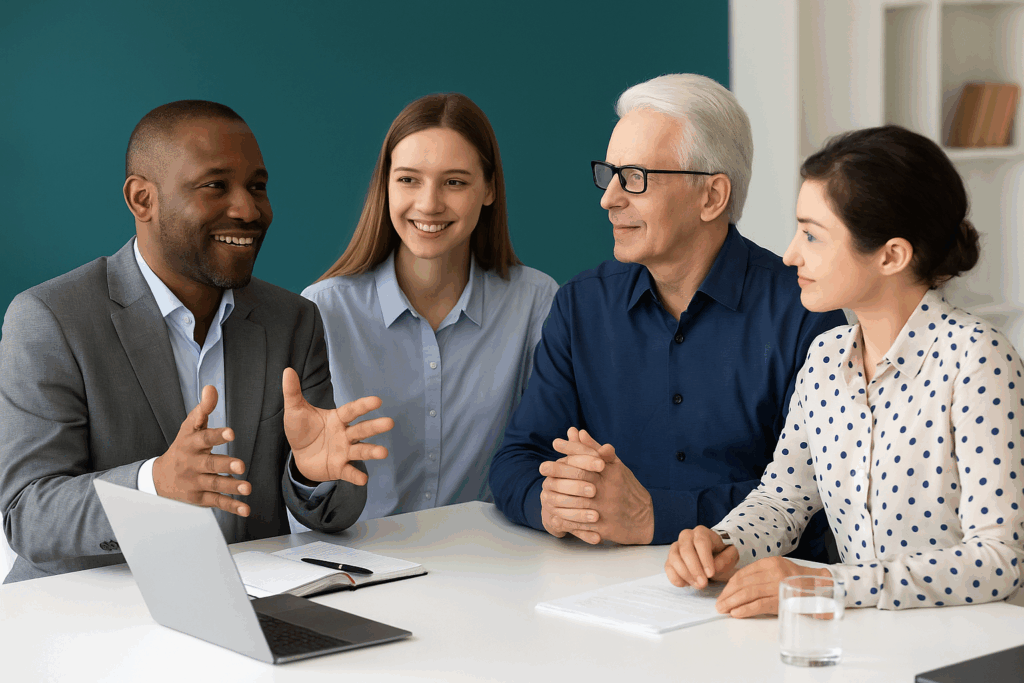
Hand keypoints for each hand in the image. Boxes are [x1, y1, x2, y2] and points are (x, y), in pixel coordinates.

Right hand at [152, 385, 251, 516]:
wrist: (159, 478)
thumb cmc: (183, 447)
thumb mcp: (189, 427)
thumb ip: (203, 409)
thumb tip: (211, 389)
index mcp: (191, 444)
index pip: (203, 438)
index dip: (216, 435)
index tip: (230, 432)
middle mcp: (192, 463)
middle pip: (210, 464)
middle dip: (225, 465)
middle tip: (241, 465)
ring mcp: (196, 482)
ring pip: (214, 484)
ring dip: (231, 487)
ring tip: (247, 487)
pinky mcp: (200, 497)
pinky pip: (216, 501)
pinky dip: (231, 506)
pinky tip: (245, 508)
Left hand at [282, 368, 393, 484]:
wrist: (299, 456)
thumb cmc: (302, 430)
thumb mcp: (294, 411)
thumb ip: (293, 392)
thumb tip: (287, 370)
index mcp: (337, 419)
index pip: (352, 411)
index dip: (363, 406)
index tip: (377, 400)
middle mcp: (345, 434)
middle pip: (361, 429)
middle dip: (375, 427)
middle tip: (390, 423)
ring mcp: (344, 452)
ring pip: (360, 450)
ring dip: (372, 451)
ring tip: (383, 452)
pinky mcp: (339, 468)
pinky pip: (349, 472)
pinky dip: (356, 476)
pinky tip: (363, 480)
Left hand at [538, 427, 653, 544]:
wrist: (646, 518)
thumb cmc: (627, 488)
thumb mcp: (616, 466)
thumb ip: (595, 450)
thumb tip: (578, 432)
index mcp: (612, 472)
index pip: (589, 456)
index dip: (572, 449)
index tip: (555, 443)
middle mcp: (609, 488)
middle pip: (581, 476)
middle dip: (560, 471)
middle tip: (542, 467)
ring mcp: (606, 508)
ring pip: (579, 501)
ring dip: (559, 497)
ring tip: (543, 493)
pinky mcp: (605, 526)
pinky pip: (583, 524)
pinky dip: (567, 520)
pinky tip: (554, 516)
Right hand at [665, 526, 738, 588]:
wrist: (712, 554)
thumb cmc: (721, 553)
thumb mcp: (731, 554)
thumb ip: (726, 559)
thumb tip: (714, 567)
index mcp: (702, 532)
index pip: (701, 542)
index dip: (705, 559)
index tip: (710, 574)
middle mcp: (686, 536)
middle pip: (686, 550)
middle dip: (694, 569)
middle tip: (703, 584)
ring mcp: (676, 547)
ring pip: (674, 558)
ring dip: (685, 575)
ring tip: (698, 585)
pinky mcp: (670, 558)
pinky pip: (668, 568)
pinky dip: (676, 578)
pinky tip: (687, 584)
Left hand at [715, 557, 831, 617]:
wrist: (829, 586)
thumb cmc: (803, 582)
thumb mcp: (781, 573)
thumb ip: (763, 577)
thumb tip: (739, 588)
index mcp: (772, 562)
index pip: (743, 573)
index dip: (730, 585)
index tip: (723, 594)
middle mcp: (774, 571)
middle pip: (743, 583)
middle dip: (728, 595)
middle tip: (719, 605)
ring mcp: (779, 585)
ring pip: (748, 593)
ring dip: (732, 603)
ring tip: (723, 610)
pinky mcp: (784, 599)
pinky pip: (760, 604)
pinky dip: (746, 609)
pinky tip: (736, 613)